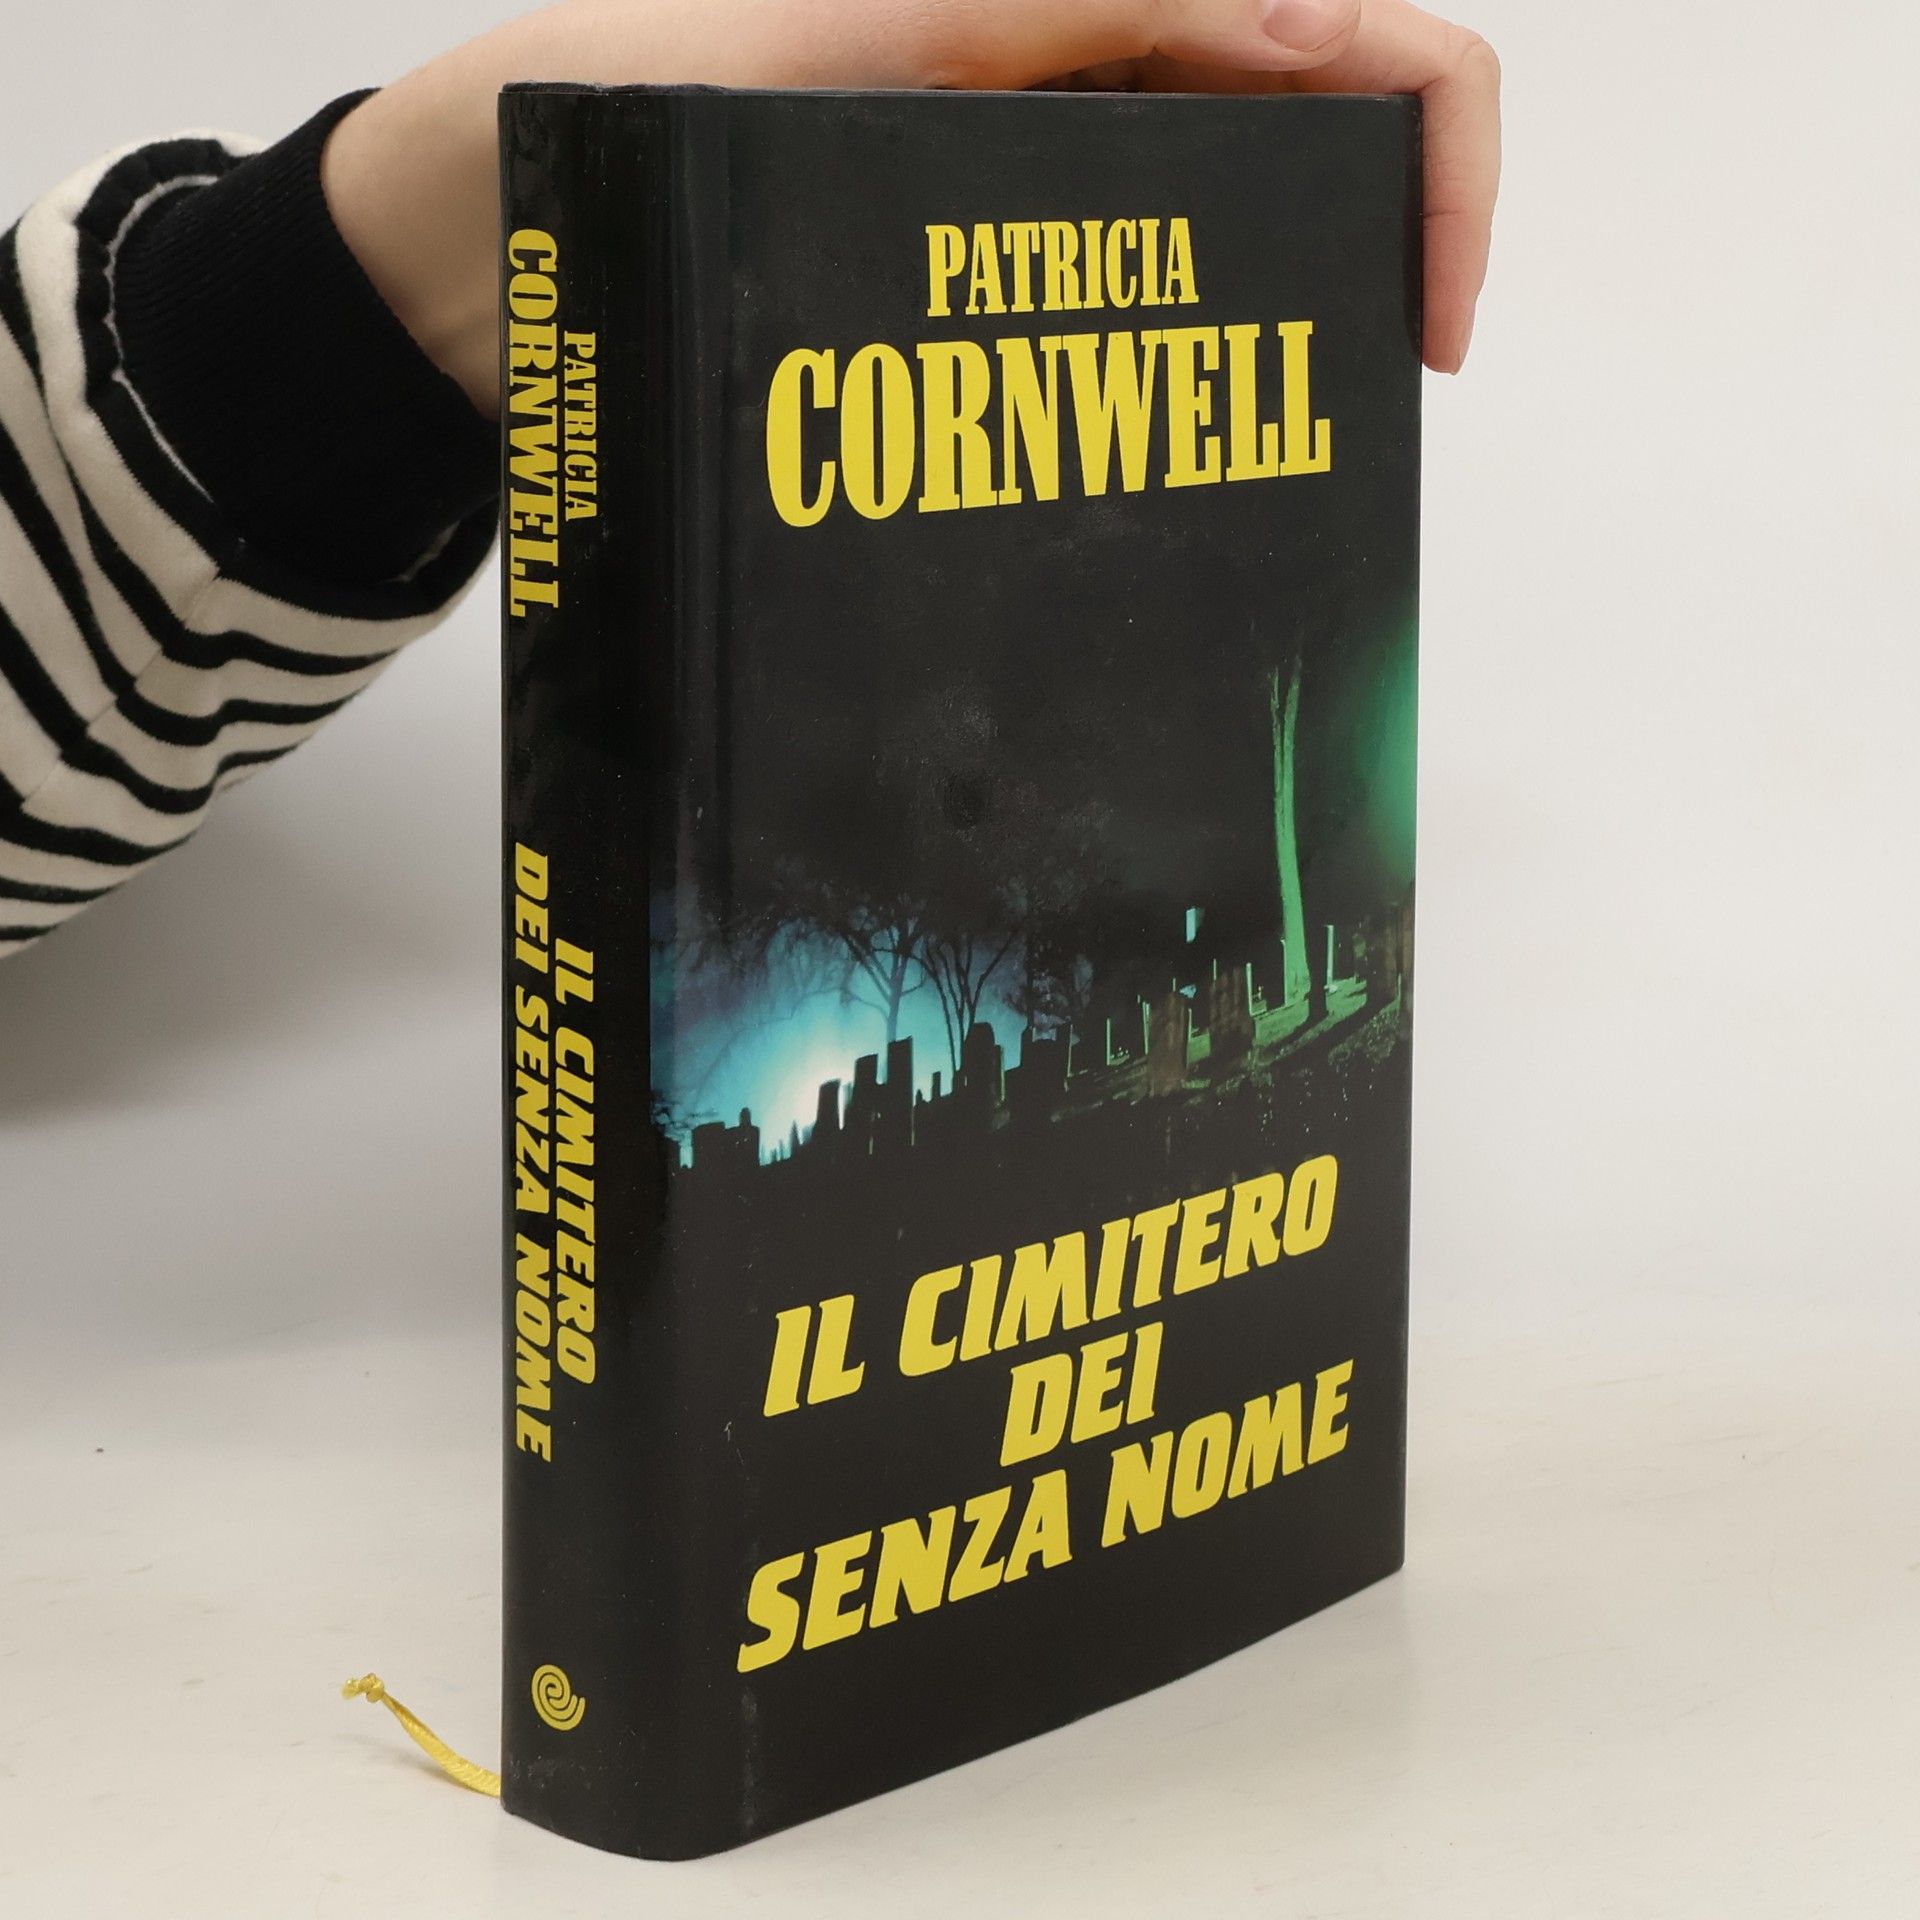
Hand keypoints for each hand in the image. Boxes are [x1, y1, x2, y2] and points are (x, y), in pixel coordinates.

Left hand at [324, 0, 1498, 413]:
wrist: (455, 257)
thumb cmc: (588, 122)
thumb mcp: (805, 48)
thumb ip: (1021, 14)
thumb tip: (1275, 17)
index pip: (1311, 20)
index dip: (1426, 144)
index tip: (1430, 308)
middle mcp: (1035, 75)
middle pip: (1285, 127)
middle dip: (1365, 244)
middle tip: (1361, 402)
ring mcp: (992, 181)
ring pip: (1201, 226)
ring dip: (1266, 324)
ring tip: (1274, 452)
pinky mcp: (939, 276)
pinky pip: (1089, 308)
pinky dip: (1147, 374)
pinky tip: (1149, 459)